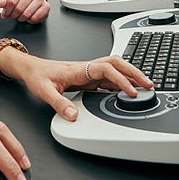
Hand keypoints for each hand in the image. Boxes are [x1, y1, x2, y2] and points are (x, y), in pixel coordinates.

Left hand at [0, 0, 49, 22]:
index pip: (11, 1)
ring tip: (20, 16)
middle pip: (19, 8)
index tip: (5, 14)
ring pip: (27, 14)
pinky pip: (35, 18)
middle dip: (13, 15)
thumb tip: (1, 3)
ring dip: (21, 18)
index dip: (6, 10)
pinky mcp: (46, 6)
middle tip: (13, 16)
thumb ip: (2, 0)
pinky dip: (30, 20)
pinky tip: (29, 16)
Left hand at [0, 51, 151, 120]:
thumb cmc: (37, 76)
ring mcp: (88, 72)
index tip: (131, 92)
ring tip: (144, 85)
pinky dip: (121, 81)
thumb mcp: (44, 91)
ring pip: (114, 68)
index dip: (121, 80)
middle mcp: (86, 68)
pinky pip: (108, 76)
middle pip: (116, 63)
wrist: (30, 69)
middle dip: (134, 72)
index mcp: (79, 69)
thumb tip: (74, 116)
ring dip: (130, 74)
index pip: (106, 69)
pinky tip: (126, 89)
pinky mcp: (87, 77)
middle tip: (148, 84)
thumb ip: (59, 103)